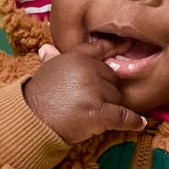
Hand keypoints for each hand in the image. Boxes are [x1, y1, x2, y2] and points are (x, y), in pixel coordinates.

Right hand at [23, 41, 146, 144]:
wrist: (30, 120)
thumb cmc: (38, 98)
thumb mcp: (45, 72)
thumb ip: (53, 60)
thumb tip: (46, 49)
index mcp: (75, 57)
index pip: (99, 48)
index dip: (115, 47)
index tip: (128, 43)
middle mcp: (87, 69)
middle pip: (112, 78)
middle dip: (106, 91)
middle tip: (87, 102)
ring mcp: (93, 90)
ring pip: (117, 97)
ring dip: (109, 107)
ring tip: (89, 114)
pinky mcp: (97, 111)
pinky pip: (122, 116)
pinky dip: (132, 122)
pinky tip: (139, 125)